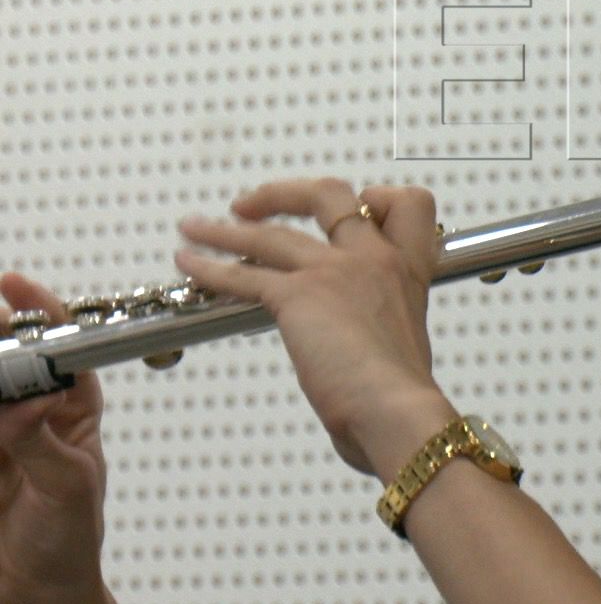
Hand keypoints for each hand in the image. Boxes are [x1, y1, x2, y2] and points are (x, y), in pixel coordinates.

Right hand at [0, 274, 115, 603]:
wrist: (38, 594)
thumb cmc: (70, 541)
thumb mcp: (69, 488)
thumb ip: (44, 442)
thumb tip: (36, 399)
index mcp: (70, 410)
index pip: (58, 349)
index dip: (40, 312)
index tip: (15, 285)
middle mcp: (26, 416)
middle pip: (5, 359)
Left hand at [175, 179, 451, 477]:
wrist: (396, 412)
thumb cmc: (403, 398)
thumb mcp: (405, 345)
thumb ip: (379, 332)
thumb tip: (360, 352)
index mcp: (407, 271)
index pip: (407, 204)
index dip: (375, 198)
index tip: (354, 208)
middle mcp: (374, 259)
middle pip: (331, 193)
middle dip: (288, 192)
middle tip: (258, 204)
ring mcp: (335, 272)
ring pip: (271, 231)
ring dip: (225, 228)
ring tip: (195, 228)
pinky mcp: (299, 295)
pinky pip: (243, 272)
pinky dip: (208, 266)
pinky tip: (189, 263)